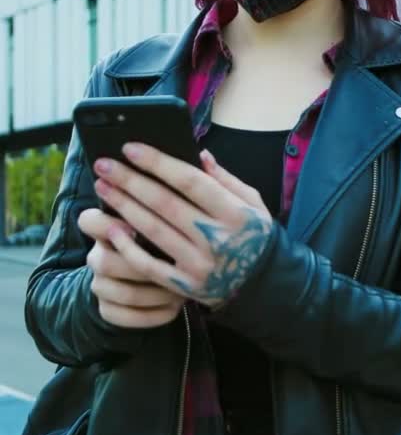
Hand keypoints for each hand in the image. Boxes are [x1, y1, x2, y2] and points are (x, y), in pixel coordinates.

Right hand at [78, 209, 184, 328]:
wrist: (138, 280)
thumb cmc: (157, 242)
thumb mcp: (155, 223)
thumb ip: (159, 212)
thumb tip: (178, 199)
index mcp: (104, 230)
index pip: (88, 221)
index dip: (106, 225)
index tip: (134, 229)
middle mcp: (96, 257)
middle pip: (106, 263)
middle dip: (145, 268)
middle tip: (177, 270)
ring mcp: (100, 285)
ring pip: (124, 293)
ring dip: (157, 294)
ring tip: (183, 291)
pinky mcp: (107, 310)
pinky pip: (127, 318)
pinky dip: (155, 314)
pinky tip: (175, 309)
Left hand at [87, 145, 273, 310]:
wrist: (264, 285)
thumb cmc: (255, 236)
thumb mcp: (252, 203)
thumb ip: (225, 179)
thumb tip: (198, 153)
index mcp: (235, 213)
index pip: (191, 181)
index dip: (158, 163)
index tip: (130, 148)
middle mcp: (217, 239)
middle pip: (165, 204)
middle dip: (130, 181)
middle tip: (104, 165)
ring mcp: (200, 265)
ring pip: (154, 230)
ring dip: (124, 206)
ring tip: (103, 187)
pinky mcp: (186, 286)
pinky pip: (150, 266)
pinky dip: (128, 247)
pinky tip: (112, 229)